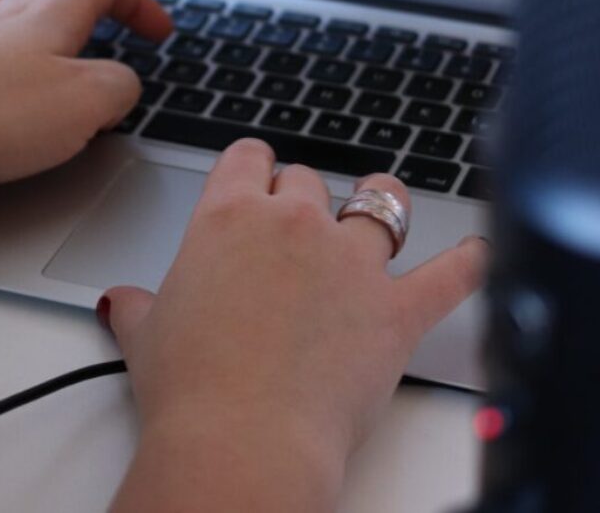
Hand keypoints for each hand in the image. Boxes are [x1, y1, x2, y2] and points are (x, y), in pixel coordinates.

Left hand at [0, 0, 170, 192]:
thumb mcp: (89, 103)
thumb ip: (121, 86)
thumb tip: (121, 86)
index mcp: (51, 12)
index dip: (139, 2)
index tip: (158, 32)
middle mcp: (7, 12)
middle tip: (113, 16)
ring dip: (44, 3)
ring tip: (59, 23)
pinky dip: (2, 33)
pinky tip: (0, 55)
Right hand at [102, 140, 488, 511]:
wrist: (239, 440)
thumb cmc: (190, 390)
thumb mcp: (146, 338)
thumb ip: (140, 309)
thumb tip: (122, 305)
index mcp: (228, 217)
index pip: (248, 158)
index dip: (254, 167)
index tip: (256, 178)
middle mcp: (294, 224)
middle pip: (308, 179)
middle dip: (304, 197)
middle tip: (297, 227)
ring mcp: (351, 262)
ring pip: (381, 203)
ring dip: (381, 204)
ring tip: (382, 209)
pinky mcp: (395, 310)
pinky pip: (448, 276)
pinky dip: (468, 265)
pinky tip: (477, 255)